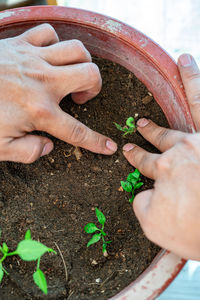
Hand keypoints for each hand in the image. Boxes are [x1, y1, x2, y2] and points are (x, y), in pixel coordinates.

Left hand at [0, 24, 116, 162]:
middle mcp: (42, 83)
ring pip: (77, 50)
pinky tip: (48, 57)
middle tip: (81, 97)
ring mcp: (33, 59)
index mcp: (39, 112)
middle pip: (90, 75)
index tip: (110, 147)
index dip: (97, 142)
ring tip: (69, 75)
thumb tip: (48, 146)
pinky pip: (49, 33)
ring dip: (81, 63)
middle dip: (95, 87)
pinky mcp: (21, 43)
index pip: (77, 132)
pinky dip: (54, 44)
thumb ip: (28, 152)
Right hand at [123, 54, 199, 259]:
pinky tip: (189, 64)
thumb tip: (144, 192)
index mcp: (165, 170)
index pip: (145, 162)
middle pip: (162, 137)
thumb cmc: (196, 232)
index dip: (135, 157)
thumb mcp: (157, 227)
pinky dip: (197, 83)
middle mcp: (184, 149)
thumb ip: (143, 205)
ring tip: (183, 61)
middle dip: (150, 132)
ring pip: (194, 103)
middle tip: (141, 125)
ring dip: (188, 81)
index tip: (128, 150)